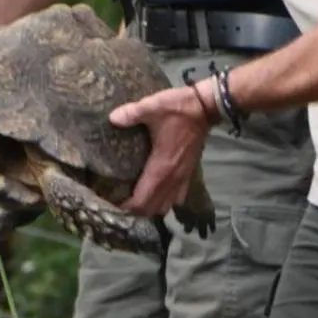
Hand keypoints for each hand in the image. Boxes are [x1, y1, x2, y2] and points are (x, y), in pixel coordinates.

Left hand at [108, 82, 215, 216]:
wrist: (206, 108)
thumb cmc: (179, 110)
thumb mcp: (152, 106)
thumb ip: (131, 113)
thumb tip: (112, 118)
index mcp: (160, 168)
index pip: (142, 201)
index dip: (126, 206)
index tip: (112, 202)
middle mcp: (172, 178)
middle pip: (152, 208)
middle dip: (135, 210)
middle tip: (119, 202)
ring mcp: (182, 178)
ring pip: (165, 206)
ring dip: (150, 207)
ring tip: (136, 200)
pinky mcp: (189, 174)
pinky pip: (177, 198)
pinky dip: (165, 201)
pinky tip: (157, 193)